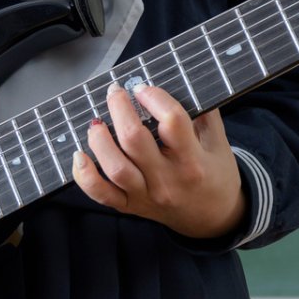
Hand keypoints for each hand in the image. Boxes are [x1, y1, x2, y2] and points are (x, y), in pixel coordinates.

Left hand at [72, 82, 244, 239]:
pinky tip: (80, 156)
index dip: (154, 98)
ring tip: (97, 121)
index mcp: (193, 161)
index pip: (172, 122)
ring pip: (115, 168)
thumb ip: (204, 113)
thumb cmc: (216, 175)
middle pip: (134, 140)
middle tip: (115, 93)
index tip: (143, 88)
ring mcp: (147, 195)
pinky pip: (102, 194)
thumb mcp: (219, 142)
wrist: (213, 218)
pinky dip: (85, 176)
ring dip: (99, 140)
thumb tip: (180, 79)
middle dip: (119, 108)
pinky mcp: (131, 207)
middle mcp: (168, 180)